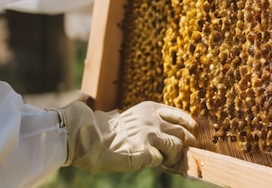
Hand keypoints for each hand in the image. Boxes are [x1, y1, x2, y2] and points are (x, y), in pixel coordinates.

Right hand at [59, 98, 196, 173]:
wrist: (81, 135)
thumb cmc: (101, 129)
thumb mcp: (126, 117)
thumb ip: (143, 121)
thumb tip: (160, 125)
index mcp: (147, 108)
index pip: (179, 115)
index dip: (187, 126)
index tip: (190, 133)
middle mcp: (151, 119)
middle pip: (183, 132)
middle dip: (183, 145)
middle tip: (174, 153)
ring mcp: (148, 134)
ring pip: (176, 147)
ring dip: (172, 157)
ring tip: (159, 159)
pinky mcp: (144, 151)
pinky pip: (160, 161)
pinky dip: (156, 164)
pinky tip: (144, 161)